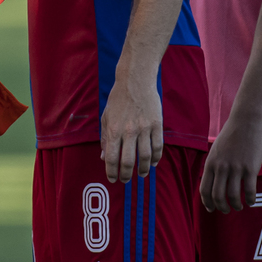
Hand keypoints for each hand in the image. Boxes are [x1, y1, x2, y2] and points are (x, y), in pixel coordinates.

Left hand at [100, 64, 163, 183]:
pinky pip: (158, 146)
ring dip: (143, 169)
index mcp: (113, 129)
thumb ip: (105, 138)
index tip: (112, 179)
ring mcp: (144, 128)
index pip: (111, 158)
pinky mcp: (157, 124)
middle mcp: (129, 131)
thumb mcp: (106, 117)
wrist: (135, 81)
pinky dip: (156, 158)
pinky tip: (153, 163)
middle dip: (126, 175)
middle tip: (125, 180)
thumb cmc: (118, 99)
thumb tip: (104, 158)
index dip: (111, 172)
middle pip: (128, 161)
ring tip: (141, 174)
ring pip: (146, 157)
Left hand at [200, 112, 261, 210]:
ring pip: (233, 196)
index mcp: (210, 163)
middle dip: (221, 207)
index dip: (207, 202)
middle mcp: (221, 167)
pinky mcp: (250, 168)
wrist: (246, 120)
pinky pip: (249, 190)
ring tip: (240, 207)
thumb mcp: (217, 150)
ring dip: (236, 205)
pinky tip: (251, 201)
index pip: (204, 189)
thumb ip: (215, 165)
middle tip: (226, 210)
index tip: (211, 209)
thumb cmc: (232, 134)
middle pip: (217, 196)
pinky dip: (250, 199)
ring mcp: (235, 168)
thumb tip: (215, 181)